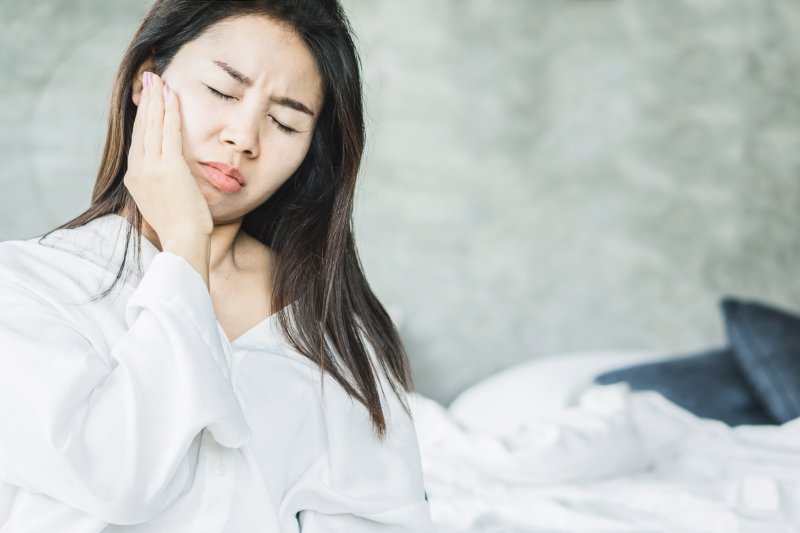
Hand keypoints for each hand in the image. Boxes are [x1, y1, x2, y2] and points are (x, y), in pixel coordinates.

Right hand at [124, 71, 213, 245]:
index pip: (139, 140)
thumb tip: (168, 171)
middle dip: (146, 101)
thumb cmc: (180, 226)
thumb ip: (160, 182)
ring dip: (156, 100)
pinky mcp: (168, 167)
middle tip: (149, 79)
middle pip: (142, 128)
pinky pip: (169, 132)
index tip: (148, 99)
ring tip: (158, 79)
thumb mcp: (162, 201)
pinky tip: (172, 95)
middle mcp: (138, 170)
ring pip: (152, 125)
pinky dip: (170, 111)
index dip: (143, 117)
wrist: (183, 241)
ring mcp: (151, 168)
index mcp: (134, 179)